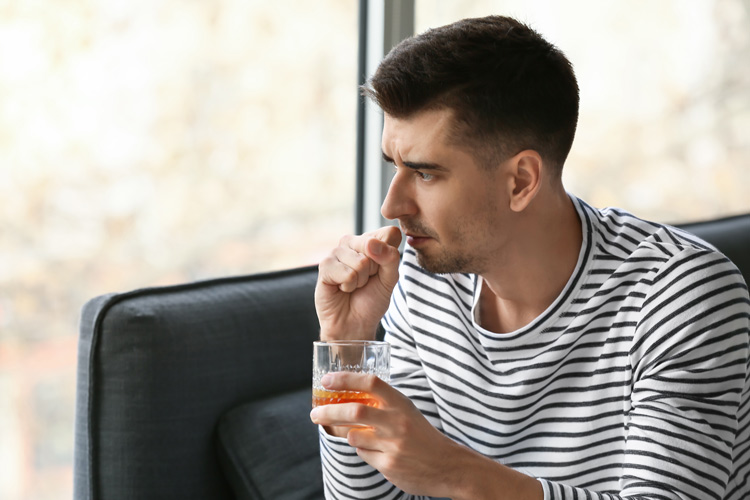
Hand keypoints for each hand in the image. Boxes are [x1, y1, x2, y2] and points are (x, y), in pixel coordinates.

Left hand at [309, 372, 470, 497]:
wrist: (447, 464)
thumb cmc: (421, 434)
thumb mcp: (406, 411)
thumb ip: (382, 403)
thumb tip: (347, 396)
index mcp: (401, 403)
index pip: (371, 383)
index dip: (346, 379)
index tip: (327, 380)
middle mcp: (396, 421)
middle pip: (354, 412)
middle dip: (328, 412)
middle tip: (315, 413)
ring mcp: (392, 444)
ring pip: (353, 436)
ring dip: (350, 436)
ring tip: (362, 437)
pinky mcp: (389, 465)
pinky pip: (363, 454)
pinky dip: (364, 451)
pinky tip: (380, 452)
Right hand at [315, 226, 401, 340]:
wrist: (354, 323)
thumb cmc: (371, 300)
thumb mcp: (390, 279)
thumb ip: (390, 258)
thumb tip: (371, 243)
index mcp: (372, 240)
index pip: (390, 234)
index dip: (390, 256)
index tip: (381, 271)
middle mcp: (353, 242)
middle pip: (373, 245)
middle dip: (374, 270)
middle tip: (365, 281)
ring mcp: (337, 252)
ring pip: (360, 262)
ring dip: (360, 280)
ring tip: (353, 285)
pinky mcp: (325, 264)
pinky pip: (347, 273)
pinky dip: (348, 286)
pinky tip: (341, 288)